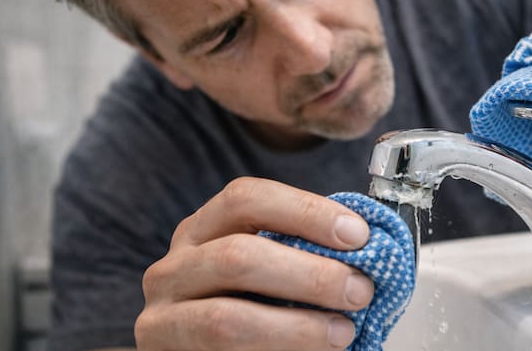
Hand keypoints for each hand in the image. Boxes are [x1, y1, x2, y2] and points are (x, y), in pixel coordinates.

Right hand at [134, 177, 373, 349]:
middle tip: (359, 289)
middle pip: (238, 256)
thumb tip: (369, 250)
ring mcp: (162, 317)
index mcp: (203, 230)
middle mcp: (174, 267)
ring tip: (341, 332)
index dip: (306, 211)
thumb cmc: (245, 309)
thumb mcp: (266, 271)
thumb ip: (301, 255)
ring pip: (226, 318)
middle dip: (310, 274)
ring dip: (296, 326)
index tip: (358, 234)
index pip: (246, 199)